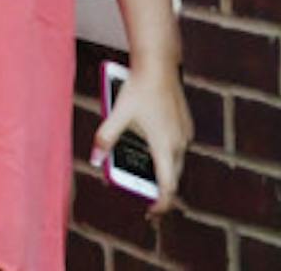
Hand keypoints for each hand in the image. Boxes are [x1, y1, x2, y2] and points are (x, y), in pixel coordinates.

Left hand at [92, 61, 189, 215]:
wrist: (159, 65)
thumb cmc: (138, 89)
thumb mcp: (117, 114)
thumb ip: (105, 139)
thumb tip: (95, 160)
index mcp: (164, 147)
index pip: (168, 187)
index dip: (161, 204)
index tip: (151, 213)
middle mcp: (180, 144)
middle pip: (172, 177)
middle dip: (158, 189)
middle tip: (143, 196)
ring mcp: (185, 134)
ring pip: (176, 162)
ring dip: (162, 169)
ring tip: (142, 170)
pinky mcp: (186, 125)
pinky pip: (177, 147)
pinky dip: (165, 153)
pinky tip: (150, 145)